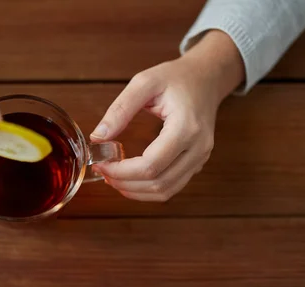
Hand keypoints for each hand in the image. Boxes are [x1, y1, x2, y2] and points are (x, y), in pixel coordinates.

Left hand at [91, 31, 243, 201]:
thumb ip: (120, 109)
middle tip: (102, 172)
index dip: (122, 171)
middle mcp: (198, 148)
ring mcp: (200, 158)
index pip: (151, 165)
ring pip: (166, 191)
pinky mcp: (196, 164)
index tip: (101, 164)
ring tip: (112, 178)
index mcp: (186, 128)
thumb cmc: (177, 78)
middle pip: (158, 183)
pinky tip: (129, 179)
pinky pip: (171, 187)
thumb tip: (98, 137)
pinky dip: (148, 189)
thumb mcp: (144, 82)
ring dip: (135, 191)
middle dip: (125, 183)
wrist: (207, 78)